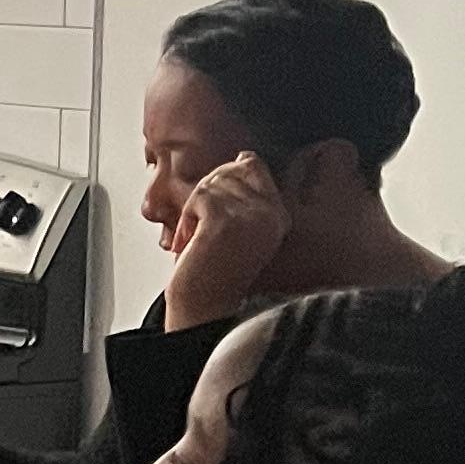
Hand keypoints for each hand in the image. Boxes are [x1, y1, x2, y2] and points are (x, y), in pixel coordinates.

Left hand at [162, 152, 288, 331]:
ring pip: (211, 182)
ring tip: (200, 241)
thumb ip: (243, 192)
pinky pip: (198, 198)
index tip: (216, 214)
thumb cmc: (214, 271)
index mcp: (278, 215)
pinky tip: (192, 245)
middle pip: (229, 168)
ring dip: (194, 211)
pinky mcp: (225, 222)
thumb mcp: (238, 226)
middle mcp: (271, 214)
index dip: (225, 179)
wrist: (203, 308)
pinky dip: (186, 221)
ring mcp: (251, 217)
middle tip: (204, 231)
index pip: (253, 163)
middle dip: (207, 194)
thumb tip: (243, 155)